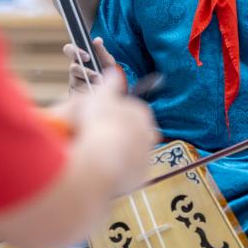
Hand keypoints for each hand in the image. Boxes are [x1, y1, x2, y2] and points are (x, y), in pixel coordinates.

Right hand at [64, 37, 117, 93]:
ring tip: (101, 85)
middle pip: (72, 68)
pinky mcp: (75, 93)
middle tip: (96, 74)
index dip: (75, 51)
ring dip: (90, 84)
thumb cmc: (106, 71)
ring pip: (76, 82)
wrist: (110, 89)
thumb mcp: (107, 61)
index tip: (87, 56)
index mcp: (79, 57)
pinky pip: (78, 93)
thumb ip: (102, 51)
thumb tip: (97, 40)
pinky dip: (89, 92)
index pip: (69, 49)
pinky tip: (97, 92)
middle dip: (84, 71)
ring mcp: (74, 81)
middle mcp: (74, 68)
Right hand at [66, 68, 159, 195]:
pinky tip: (105, 168)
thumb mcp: (99, 96)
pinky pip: (130, 171)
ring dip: (121, 152)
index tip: (104, 118)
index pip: (133, 110)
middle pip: (136, 131)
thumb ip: (108, 84)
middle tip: (101, 137)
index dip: (117, 114)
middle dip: (122, 133)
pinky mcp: (140, 175)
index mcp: (140, 112)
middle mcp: (149, 133)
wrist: (101, 160)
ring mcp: (145, 155)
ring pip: (133, 151)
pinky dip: (120, 169)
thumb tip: (114, 71)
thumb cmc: (98, 123)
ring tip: (101, 154)